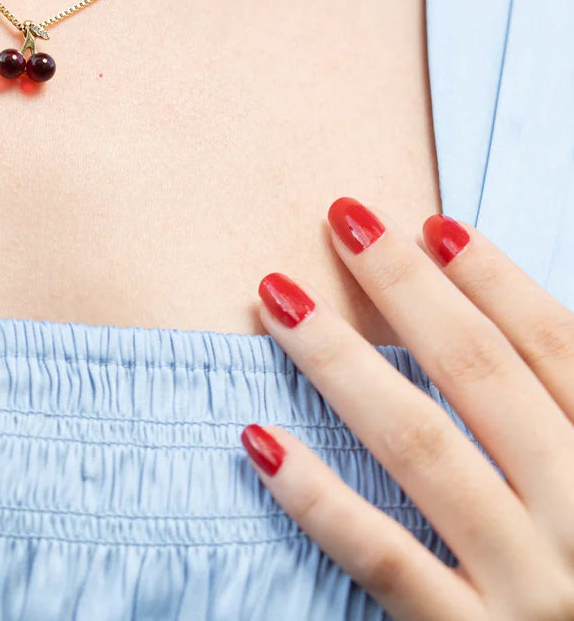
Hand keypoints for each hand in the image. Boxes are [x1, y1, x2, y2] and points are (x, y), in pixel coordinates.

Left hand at [241, 197, 573, 618]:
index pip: (557, 349)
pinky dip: (319, 497)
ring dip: (342, 362)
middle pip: (484, 377)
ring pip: (423, 448)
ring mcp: (531, 586)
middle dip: (408, 288)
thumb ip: (554, 416)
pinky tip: (257, 438)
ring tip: (277, 298)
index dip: (497, 279)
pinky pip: (385, 558)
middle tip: (342, 218)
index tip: (432, 223)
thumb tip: (486, 319)